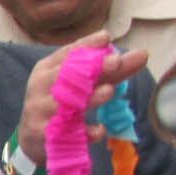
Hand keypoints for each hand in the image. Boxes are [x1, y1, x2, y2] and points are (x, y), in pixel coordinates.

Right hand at [18, 33, 147, 168]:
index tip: (106, 37)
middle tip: (116, 60)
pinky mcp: (43, 133)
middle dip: (91, 67)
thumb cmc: (60, 102)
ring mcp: (40, 110)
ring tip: (109, 91)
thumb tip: (142, 54)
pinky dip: (84, 132)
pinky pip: (65, 132)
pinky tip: (100, 131)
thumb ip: (110, 71)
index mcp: (47, 69)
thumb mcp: (81, 84)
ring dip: (89, 97)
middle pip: (66, 75)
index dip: (87, 45)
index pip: (67, 53)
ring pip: (65, 103)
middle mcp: (41, 87)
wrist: (33, 137)